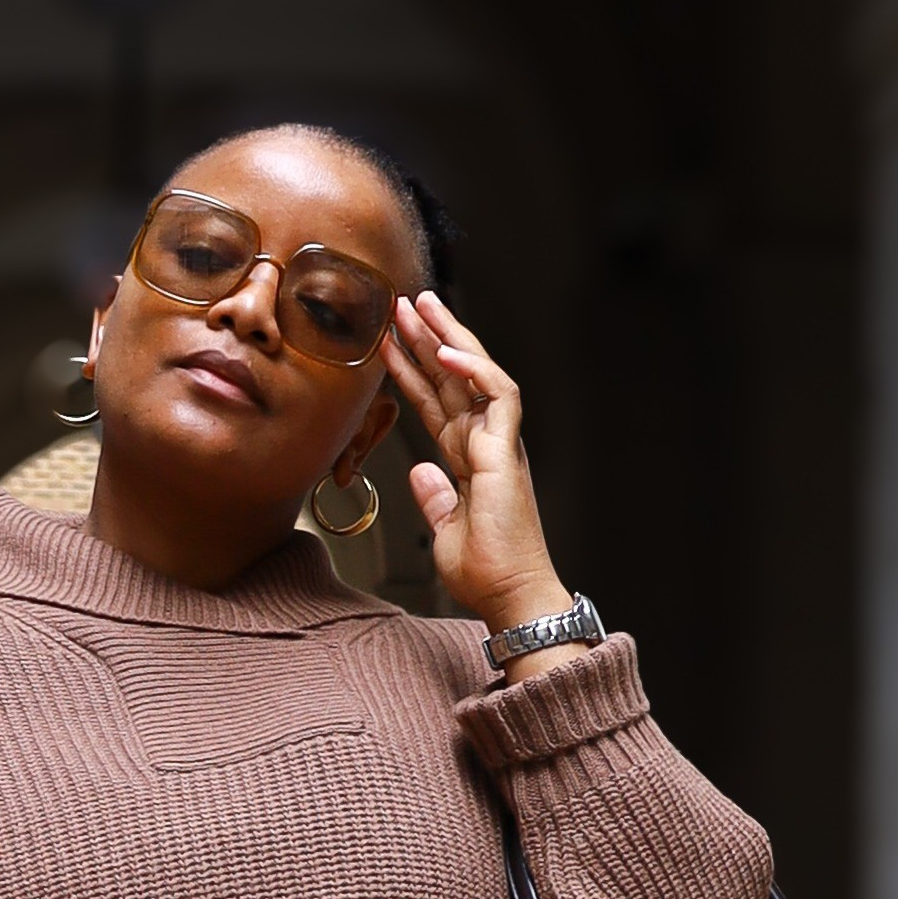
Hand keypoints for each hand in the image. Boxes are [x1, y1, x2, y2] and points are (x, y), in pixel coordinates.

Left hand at [378, 290, 571, 643]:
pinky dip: (473, 369)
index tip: (388, 342)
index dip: (412, 371)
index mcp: (469, 460)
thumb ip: (434, 497)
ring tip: (422, 305)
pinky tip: (447, 349)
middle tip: (404, 302)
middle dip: (428, 337)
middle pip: (453, 379)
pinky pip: (498, 395)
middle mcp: (486, 445)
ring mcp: (499, 445)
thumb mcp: (444, 529)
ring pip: (475, 375)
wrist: (510, 596)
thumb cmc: (486, 572)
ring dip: (448, 337)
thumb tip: (419, 471)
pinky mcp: (507, 451)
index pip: (436, 403)